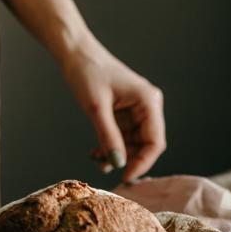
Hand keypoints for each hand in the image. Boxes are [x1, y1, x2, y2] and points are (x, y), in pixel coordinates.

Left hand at [61, 35, 165, 181]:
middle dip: (128, 159)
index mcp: (148, 101)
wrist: (75, 53)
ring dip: (117, 154)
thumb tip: (119, 164)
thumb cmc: (87, 73)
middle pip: (146, 144)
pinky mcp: (125, 112)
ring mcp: (137, 109)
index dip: (142, 163)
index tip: (125, 177)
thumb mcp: (96, 109)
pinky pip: (123, 136)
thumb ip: (108, 137)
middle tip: (108, 170)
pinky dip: (111, 146)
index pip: (155, 142)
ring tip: (97, 160)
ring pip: (134, 143)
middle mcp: (148, 106)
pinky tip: (96, 153)